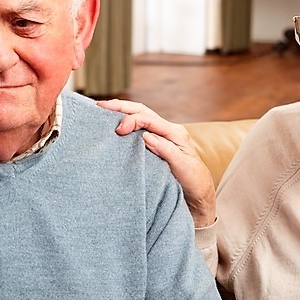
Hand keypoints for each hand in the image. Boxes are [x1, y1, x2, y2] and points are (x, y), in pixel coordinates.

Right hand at [97, 99, 216, 227]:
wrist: (198, 193)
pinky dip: (126, 123)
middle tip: (100, 106)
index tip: (118, 130)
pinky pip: (139, 129)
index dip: (131, 120)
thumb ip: (165, 149)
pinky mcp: (156, 144)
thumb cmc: (193, 181)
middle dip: (121, 107)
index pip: (149, 119)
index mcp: (175, 133)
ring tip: (102, 110)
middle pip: (142, 111)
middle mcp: (168, 130)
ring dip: (122, 112)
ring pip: (140, 116)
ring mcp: (162, 136)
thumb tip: (146, 135)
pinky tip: (113, 124)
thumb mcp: (182, 166)